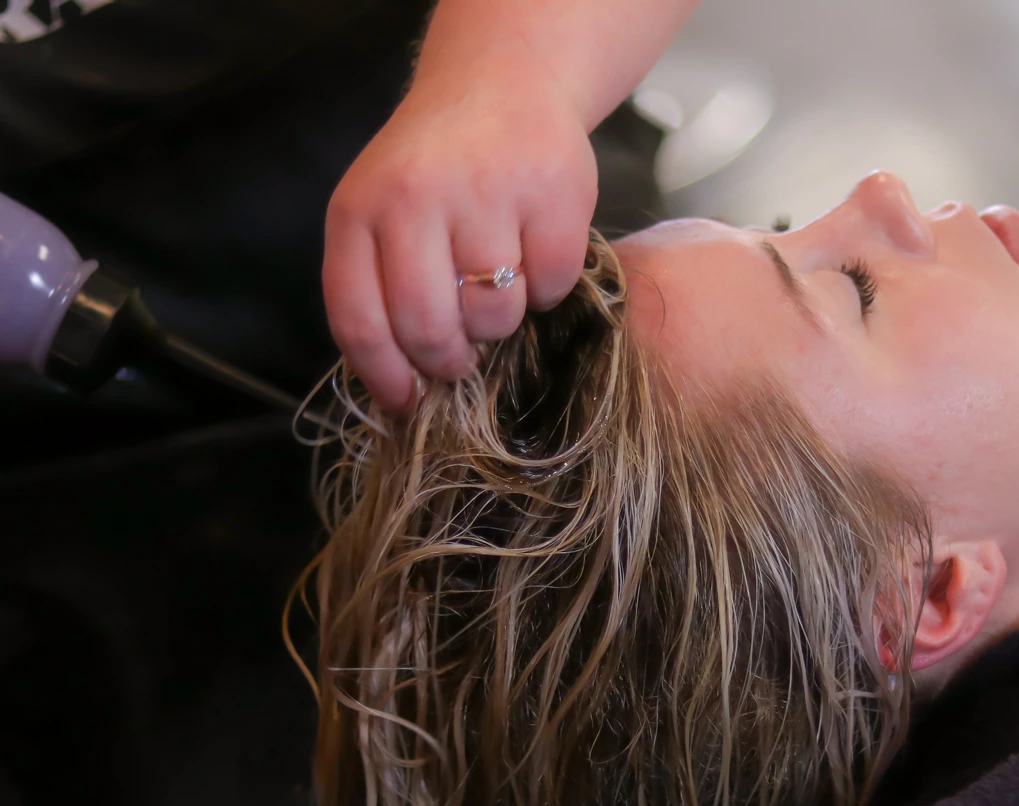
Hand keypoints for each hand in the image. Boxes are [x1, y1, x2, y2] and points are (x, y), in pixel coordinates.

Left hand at [323, 73, 598, 410]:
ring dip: (502, 320)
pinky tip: (536, 253)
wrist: (501, 83)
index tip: (407, 402)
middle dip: (450, 360)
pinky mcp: (553, 191)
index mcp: (358, 210)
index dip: (384, 376)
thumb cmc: (436, 171)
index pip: (360, 320)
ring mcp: (486, 191)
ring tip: (499, 285)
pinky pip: (553, 286)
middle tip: (464, 356)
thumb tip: (400, 393)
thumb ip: (379, 289)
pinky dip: (549, 288)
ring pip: (496, 313)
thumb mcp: (380, 215)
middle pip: (429, 327)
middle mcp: (414, 196)